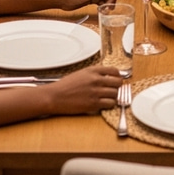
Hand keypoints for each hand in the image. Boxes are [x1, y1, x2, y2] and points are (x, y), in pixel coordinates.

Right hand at [0, 65, 123, 126]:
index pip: (114, 70)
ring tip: (108, 98)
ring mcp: (96, 92)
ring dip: (114, 96)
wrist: (55, 96)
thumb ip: (95, 73)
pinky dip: (109, 104)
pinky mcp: (93, 104)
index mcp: (93, 70)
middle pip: (118, 82)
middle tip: (114, 89)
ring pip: (115, 94)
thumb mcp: (81, 73)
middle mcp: (96, 80)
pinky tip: (104, 104)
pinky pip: (110, 104)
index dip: (118, 76)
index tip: (117, 79)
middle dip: (118, 86)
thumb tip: (107, 76)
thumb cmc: (66, 85)